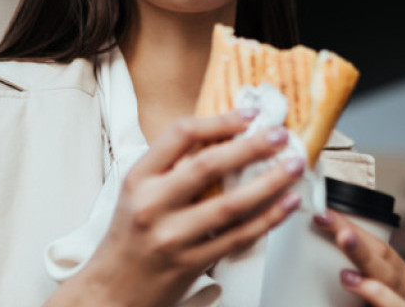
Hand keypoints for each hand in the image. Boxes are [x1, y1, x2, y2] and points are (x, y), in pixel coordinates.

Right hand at [68, 110, 303, 306]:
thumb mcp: (137, 192)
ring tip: (293, 166)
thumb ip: (172, 167)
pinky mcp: (191, 263)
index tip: (247, 115)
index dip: (219, 121)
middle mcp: (153, 204)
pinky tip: (286, 203)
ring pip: (230, 204)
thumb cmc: (128, 238)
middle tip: (279, 134)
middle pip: (209, 166)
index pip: (180, 136)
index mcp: (139, 178)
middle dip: (251, 146)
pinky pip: (238, 237)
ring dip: (269, 182)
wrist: (111, 290)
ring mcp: (173, 236)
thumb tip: (222, 137)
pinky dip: (268, 218)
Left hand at [313, 209, 404, 306]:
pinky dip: (375, 293)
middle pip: (379, 255)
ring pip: (388, 276)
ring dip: (363, 257)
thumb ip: (345, 280)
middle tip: (325, 218)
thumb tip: (298, 262)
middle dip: (352, 234)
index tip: (320, 212)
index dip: (349, 224)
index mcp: (396, 276)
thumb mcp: (357, 296)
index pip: (374, 244)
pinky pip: (393, 305)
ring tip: (342, 239)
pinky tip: (352, 281)